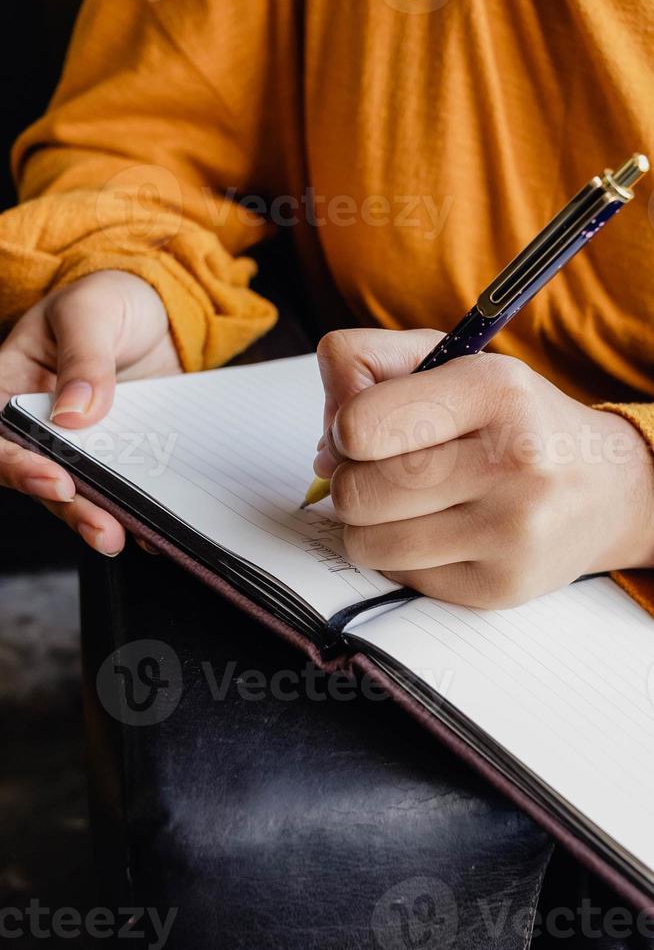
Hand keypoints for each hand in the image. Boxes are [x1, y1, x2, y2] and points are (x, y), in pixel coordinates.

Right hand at [0, 270, 180, 554]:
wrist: (158, 309)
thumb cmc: (107, 300)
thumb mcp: (91, 312)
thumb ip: (83, 360)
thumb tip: (75, 411)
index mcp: (13, 387)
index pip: (1, 437)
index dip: (19, 465)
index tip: (56, 479)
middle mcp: (42, 426)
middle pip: (41, 477)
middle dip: (68, 508)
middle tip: (100, 527)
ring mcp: (84, 445)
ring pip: (81, 493)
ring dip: (100, 519)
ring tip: (123, 537)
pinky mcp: (122, 455)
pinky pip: (123, 489)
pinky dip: (137, 511)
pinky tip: (154, 528)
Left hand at [314, 329, 653, 607]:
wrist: (607, 487)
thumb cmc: (513, 421)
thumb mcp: (451, 362)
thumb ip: (367, 367)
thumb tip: (322, 449)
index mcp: (494, 391)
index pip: (359, 426)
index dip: (342, 431)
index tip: (363, 433)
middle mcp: (513, 462)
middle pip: (356, 492)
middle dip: (349, 482)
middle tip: (380, 472)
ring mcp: (511, 533)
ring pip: (368, 544)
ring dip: (367, 525)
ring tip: (404, 502)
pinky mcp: (501, 588)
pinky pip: (400, 578)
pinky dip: (402, 556)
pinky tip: (440, 531)